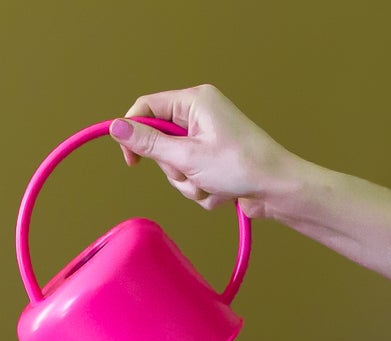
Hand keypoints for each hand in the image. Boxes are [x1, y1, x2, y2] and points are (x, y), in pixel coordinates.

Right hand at [109, 85, 298, 218]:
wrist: (275, 188)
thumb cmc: (240, 165)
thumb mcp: (186, 156)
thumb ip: (148, 143)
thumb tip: (116, 127)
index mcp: (194, 101)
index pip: (146, 108)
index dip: (132, 134)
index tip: (131, 161)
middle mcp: (199, 114)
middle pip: (158, 142)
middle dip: (171, 167)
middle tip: (192, 171)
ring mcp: (205, 137)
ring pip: (172, 164)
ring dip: (186, 181)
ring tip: (209, 182)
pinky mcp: (211, 157)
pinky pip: (188, 176)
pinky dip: (198, 187)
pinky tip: (218, 187)